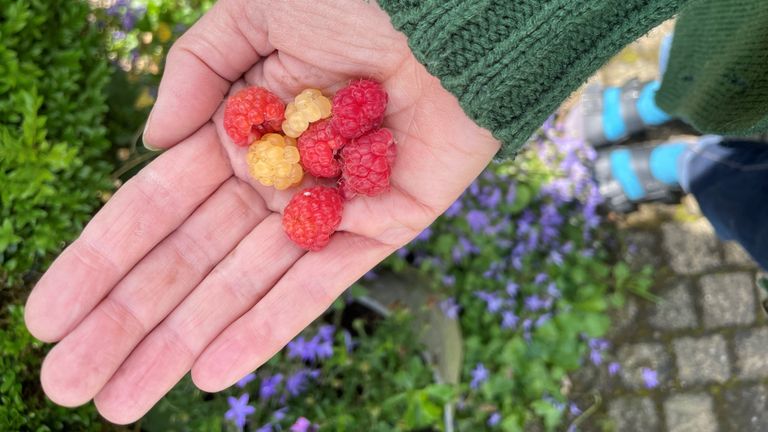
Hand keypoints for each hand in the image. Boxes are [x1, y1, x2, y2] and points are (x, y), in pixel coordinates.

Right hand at [25, 0, 498, 423]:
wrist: (452, 12)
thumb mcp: (255, 10)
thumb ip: (197, 72)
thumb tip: (152, 144)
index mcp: (238, 132)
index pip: (155, 209)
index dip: (101, 262)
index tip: (47, 315)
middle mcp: (275, 178)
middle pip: (188, 262)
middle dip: (125, 323)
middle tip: (66, 385)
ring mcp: (324, 209)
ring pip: (239, 287)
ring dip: (179, 343)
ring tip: (118, 402)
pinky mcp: (380, 229)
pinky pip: (316, 288)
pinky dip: (263, 328)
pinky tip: (207, 373)